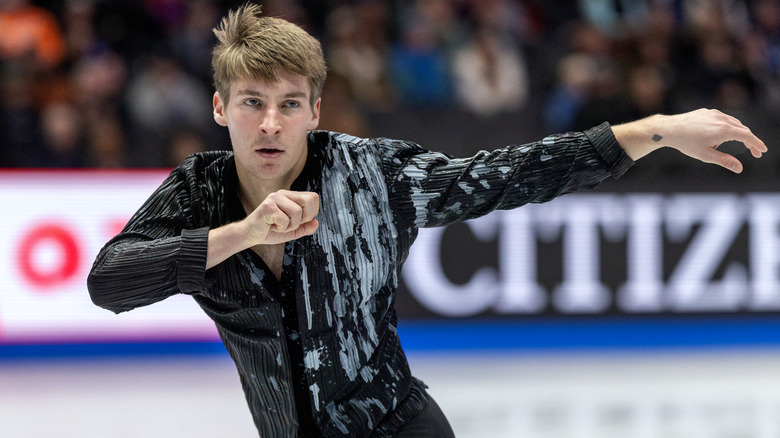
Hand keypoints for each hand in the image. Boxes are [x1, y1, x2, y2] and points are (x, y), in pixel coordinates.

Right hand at [244, 190, 319, 244]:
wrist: (251, 235)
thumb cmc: (271, 230)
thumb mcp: (293, 231)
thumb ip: (306, 227)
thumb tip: (316, 223)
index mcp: (290, 196)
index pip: (313, 197)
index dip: (311, 213)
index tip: (300, 221)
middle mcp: (283, 194)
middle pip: (309, 200)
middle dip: (304, 218)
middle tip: (292, 224)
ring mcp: (274, 198)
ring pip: (297, 212)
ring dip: (291, 225)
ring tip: (280, 226)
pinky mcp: (267, 207)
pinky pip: (284, 219)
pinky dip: (281, 228)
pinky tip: (272, 226)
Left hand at [613, 108, 767, 172]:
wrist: (669, 129)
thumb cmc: (686, 143)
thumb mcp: (706, 155)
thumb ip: (724, 160)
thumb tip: (740, 168)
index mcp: (724, 130)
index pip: (747, 136)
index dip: (756, 144)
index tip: (762, 151)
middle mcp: (722, 119)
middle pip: (743, 129)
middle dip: (750, 141)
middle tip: (754, 152)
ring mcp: (715, 114)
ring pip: (734, 123)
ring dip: (737, 134)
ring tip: (725, 146)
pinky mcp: (708, 112)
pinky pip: (723, 119)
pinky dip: (727, 127)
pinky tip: (718, 136)